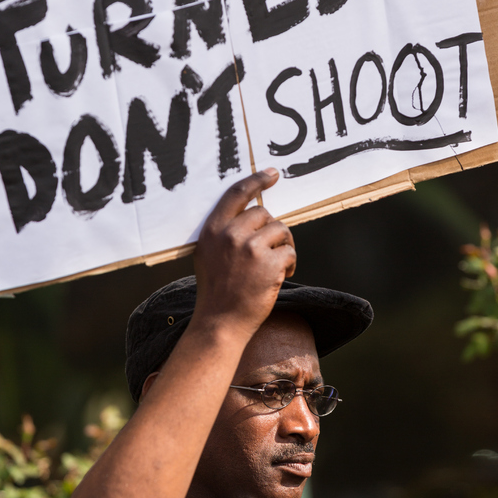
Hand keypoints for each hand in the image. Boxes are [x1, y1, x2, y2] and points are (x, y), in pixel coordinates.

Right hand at [192, 169, 295, 341]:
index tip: (272, 174)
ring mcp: (250, 249)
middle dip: (272, 230)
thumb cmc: (216, 290)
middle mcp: (230, 235)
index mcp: (212, 230)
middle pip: (264, 213)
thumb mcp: (208, 254)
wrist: (220, 322)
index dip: (256, 181)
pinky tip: (280, 277)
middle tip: (270, 251)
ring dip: (284, 246)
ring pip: (281, 230)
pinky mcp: (268, 264)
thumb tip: (253, 214)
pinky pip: (290, 252)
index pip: (237, 193)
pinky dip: (290, 264)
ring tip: (276, 266)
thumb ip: (224, 232)